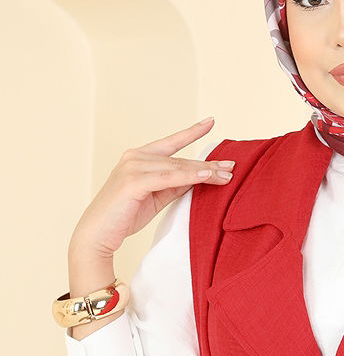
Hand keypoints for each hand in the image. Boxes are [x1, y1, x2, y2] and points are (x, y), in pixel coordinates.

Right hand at [69, 117, 235, 258]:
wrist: (99, 233)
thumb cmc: (125, 215)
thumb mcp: (156, 196)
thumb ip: (174, 184)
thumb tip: (199, 177)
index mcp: (139, 157)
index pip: (171, 143)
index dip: (191, 132)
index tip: (210, 122)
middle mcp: (135, 156)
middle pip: (180, 159)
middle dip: (208, 164)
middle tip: (232, 167)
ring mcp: (133, 166)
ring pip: (177, 167)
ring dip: (204, 171)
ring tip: (227, 175)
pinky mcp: (133, 181)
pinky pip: (169, 178)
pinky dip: (189, 177)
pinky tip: (206, 176)